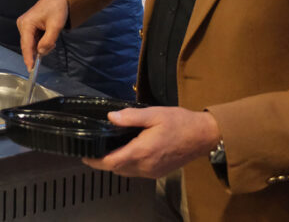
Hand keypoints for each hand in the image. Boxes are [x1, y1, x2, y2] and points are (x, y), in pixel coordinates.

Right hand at [17, 0, 68, 69]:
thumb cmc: (57, 8)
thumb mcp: (56, 26)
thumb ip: (48, 42)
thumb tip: (41, 53)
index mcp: (26, 24)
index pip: (26, 45)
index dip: (29, 59)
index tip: (31, 69)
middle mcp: (22, 24)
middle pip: (28, 45)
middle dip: (39, 50)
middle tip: (53, 44)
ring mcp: (24, 25)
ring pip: (31, 43)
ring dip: (41, 45)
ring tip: (53, 38)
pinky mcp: (28, 25)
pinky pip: (33, 39)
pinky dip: (41, 41)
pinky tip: (49, 37)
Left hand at [81, 107, 220, 178]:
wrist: (203, 136)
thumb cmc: (180, 122)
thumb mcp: (154, 114)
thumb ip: (130, 117)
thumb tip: (110, 117)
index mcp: (142, 152)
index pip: (111, 163)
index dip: (95, 161)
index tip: (85, 155)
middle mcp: (145, 166)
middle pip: (116, 169)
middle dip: (103, 162)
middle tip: (94, 148)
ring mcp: (152, 172)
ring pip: (126, 172)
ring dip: (115, 164)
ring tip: (108, 149)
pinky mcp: (158, 173)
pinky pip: (136, 172)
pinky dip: (127, 165)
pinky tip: (127, 152)